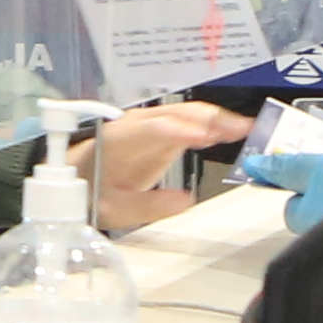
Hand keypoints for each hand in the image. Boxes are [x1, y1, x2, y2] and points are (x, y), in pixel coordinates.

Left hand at [83, 100, 246, 234]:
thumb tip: (186, 200)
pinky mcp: (161, 130)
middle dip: (210, 118)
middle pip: (176, 113)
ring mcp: (149, 124)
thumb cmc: (92, 191)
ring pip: (186, 112)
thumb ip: (150, 206)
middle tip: (241, 128)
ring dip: (217, 117)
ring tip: (246, 128)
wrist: (76, 177)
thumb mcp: (115, 209)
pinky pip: (189, 119)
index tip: (205, 137)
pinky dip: (212, 122)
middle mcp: (135, 125)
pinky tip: (233, 129)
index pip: (153, 129)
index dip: (180, 131)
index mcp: (119, 139)